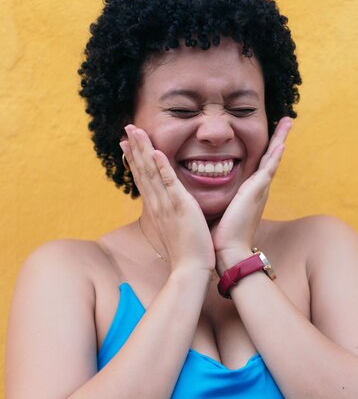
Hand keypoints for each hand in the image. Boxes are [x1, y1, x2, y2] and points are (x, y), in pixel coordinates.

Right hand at [121, 126, 214, 273]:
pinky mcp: (180, 207)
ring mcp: (166, 205)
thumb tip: (168, 209)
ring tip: (136, 131)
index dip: (135, 159)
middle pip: (142, 171)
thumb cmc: (186, 252)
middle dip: (134, 148)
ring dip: (143, 150)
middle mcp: (157, 204)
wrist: (190, 270)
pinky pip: (169, 183)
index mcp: (156, 208)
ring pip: (151, 172)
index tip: (126, 143)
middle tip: (127, 128)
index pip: (143, 179)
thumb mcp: (174, 229)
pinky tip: (156, 151)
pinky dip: (162, 167)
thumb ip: (170, 215)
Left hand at [211, 117, 291, 271]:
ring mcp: (259, 190)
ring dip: (281, 139)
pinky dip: (275, 156)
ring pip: (272, 158)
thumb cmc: (221, 236)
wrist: (228, 251)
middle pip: (270, 157)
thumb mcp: (220, 210)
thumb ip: (218, 198)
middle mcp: (258, 189)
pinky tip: (281, 143)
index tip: (272, 135)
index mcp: (250, 193)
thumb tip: (202, 193)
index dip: (266, 149)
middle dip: (279, 138)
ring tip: (288, 121)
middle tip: (287, 120)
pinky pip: (268, 169)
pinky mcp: (256, 192)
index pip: (259, 165)